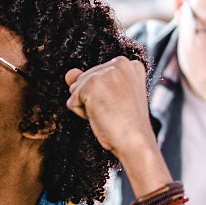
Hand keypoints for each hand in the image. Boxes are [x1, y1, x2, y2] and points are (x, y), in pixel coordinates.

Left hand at [65, 59, 165, 188]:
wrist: (136, 142)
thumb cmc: (127, 125)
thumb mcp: (109, 97)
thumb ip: (89, 80)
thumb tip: (70, 73)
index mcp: (128, 64)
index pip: (97, 76)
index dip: (104, 96)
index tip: (121, 105)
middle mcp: (119, 62)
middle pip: (84, 80)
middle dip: (92, 100)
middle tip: (114, 111)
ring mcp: (105, 72)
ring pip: (75, 89)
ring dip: (86, 106)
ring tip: (108, 113)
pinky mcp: (92, 83)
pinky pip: (71, 101)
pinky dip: (81, 114)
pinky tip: (101, 116)